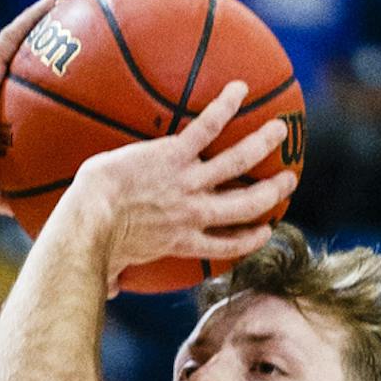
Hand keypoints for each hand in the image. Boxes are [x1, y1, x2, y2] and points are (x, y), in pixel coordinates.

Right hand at [0, 0, 55, 234]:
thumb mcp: (9, 187)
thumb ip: (32, 188)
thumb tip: (61, 206)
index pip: (21, 90)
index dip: (42, 75)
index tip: (67, 66)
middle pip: (20, 60)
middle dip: (43, 43)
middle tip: (71, 28)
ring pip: (16, 42)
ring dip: (39, 22)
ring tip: (65, 5)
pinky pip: (9, 39)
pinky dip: (29, 20)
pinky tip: (50, 3)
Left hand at [70, 82, 297, 291]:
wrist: (92, 219)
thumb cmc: (93, 244)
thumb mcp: (111, 266)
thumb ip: (114, 276)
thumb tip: (104, 292)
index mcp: (181, 241)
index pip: (226, 244)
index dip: (250, 238)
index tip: (266, 229)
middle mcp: (193, 213)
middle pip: (245, 205)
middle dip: (271, 193)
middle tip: (288, 180)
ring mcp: (187, 183)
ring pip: (237, 162)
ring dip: (262, 145)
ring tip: (281, 130)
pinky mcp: (175, 156)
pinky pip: (207, 127)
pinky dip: (225, 106)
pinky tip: (239, 87)